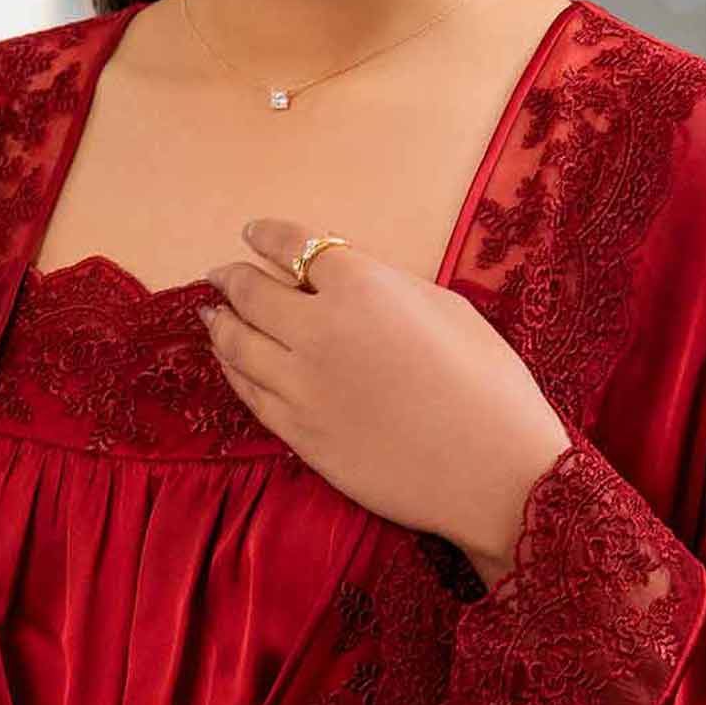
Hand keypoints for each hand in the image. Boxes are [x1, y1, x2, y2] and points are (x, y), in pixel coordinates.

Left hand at [199, 218, 571, 585]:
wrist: (492, 472)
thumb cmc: (489, 388)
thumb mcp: (448, 310)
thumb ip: (389, 288)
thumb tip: (350, 284)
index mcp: (363, 287)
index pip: (297, 247)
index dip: (267, 235)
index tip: (253, 232)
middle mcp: (319, 330)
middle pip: (253, 294)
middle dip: (231, 278)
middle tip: (219, 274)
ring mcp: (302, 387)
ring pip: (239, 346)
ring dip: (220, 324)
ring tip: (212, 315)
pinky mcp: (299, 434)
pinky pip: (250, 395)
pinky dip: (233, 371)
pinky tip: (230, 363)